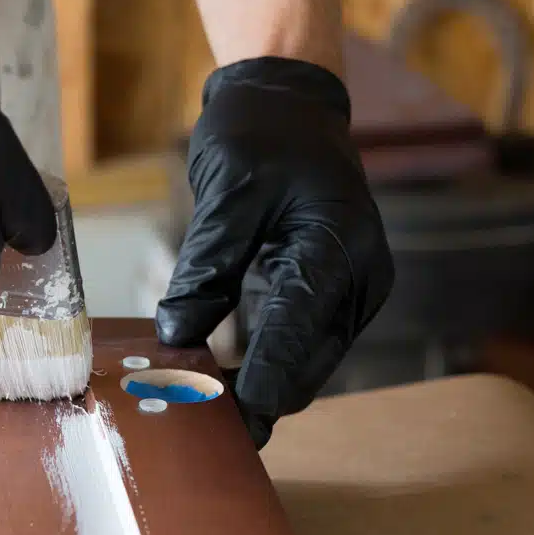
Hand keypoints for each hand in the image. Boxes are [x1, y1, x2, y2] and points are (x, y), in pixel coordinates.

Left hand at [156, 58, 391, 446]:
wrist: (289, 103)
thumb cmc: (263, 133)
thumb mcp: (229, 189)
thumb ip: (208, 262)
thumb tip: (176, 332)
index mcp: (340, 245)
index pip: (299, 329)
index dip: (263, 382)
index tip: (229, 424)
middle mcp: (358, 276)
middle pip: (310, 362)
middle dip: (260, 398)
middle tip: (201, 431)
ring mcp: (347, 289)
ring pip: (305, 361)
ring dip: (259, 387)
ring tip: (200, 416)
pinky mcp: (325, 293)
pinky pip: (295, 341)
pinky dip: (260, 363)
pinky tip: (213, 384)